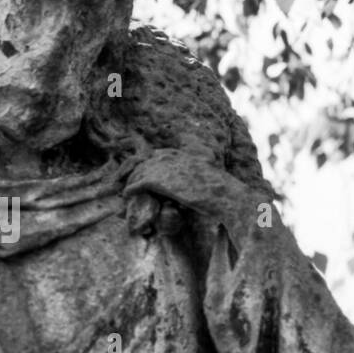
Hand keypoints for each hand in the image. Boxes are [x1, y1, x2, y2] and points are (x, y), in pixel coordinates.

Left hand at [123, 144, 259, 236]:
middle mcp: (175, 158)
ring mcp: (168, 168)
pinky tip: (127, 194)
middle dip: (135, 171)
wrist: (227, 198)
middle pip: (146, 161)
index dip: (148, 164)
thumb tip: (190, 187)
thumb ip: (194, 177)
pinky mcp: (163, 181)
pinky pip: (140, 182)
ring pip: (141, 171)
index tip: (141, 172)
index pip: (159, 154)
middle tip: (127, 181)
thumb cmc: (222, 194)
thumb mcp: (208, 179)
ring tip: (126, 191)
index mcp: (186, 155)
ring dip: (131, 181)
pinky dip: (132, 188)